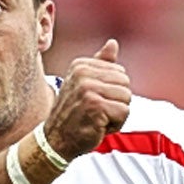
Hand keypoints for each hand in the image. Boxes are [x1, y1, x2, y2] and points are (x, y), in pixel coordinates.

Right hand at [41, 39, 132, 159]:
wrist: (56, 140)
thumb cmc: (74, 114)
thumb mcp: (84, 84)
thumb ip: (100, 64)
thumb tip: (113, 43)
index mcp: (81, 65)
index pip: (120, 73)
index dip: (113, 92)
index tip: (94, 102)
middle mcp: (83, 74)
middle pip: (125, 84)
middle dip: (117, 103)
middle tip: (98, 113)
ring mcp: (88, 89)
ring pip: (127, 98)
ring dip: (117, 115)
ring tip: (98, 119)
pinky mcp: (96, 106)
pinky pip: (124, 112)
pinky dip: (116, 125)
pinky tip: (99, 127)